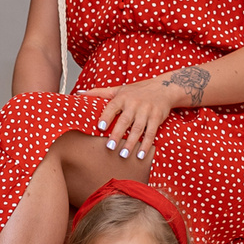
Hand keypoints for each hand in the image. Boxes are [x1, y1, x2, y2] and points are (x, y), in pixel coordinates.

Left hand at [78, 66, 207, 161]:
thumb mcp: (118, 89)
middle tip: (110, 147)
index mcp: (122, 97)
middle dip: (117, 134)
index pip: (112, 107)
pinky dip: (146, 144)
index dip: (106, 117)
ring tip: (123, 154)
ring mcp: (146, 111)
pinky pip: (151, 133)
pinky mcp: (157, 117)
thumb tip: (79, 93)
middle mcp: (134, 103)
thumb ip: (99, 92)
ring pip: (138, 128)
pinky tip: (140, 154)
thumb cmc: (137, 91)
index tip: (100, 128)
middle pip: (125, 121)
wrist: (164, 88)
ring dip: (131, 142)